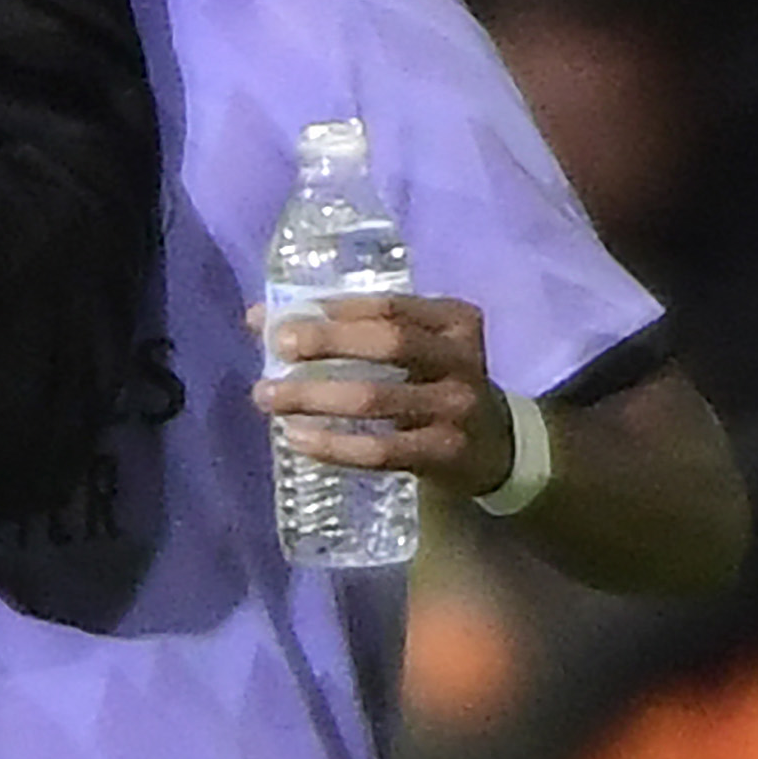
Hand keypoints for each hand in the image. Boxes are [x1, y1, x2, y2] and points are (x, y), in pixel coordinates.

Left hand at [250, 294, 513, 503]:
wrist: (497, 447)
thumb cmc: (436, 383)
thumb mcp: (412, 348)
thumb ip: (348, 329)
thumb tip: (260, 318)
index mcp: (454, 320)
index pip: (390, 305)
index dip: (335, 309)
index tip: (285, 317)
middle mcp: (461, 358)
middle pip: (388, 343)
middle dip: (326, 343)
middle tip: (277, 348)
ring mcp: (456, 407)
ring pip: (376, 398)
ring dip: (314, 397)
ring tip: (267, 397)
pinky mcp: (444, 453)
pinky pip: (380, 450)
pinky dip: (333, 445)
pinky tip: (297, 437)